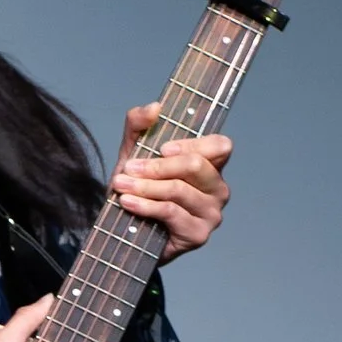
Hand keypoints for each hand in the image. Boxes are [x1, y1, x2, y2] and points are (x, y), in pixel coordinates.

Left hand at [112, 117, 230, 256]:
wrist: (127, 232)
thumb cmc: (139, 189)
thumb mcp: (134, 152)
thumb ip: (139, 125)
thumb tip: (154, 107)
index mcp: (211, 165)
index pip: (221, 146)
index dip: (193, 144)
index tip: (162, 148)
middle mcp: (218, 189)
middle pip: (196, 166)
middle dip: (157, 166)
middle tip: (129, 168)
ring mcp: (211, 213)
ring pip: (179, 190)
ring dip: (145, 186)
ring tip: (121, 184)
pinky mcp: (198, 234)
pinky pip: (171, 212)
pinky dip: (145, 206)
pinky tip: (127, 202)